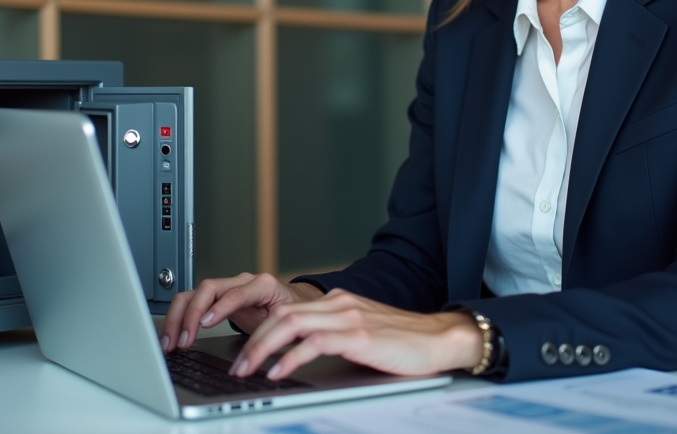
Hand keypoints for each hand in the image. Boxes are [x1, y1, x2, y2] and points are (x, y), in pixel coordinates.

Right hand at [159, 272, 322, 352]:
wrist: (293, 304)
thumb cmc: (292, 313)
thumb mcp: (288, 323)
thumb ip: (275, 332)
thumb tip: (260, 353)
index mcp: (263, 285)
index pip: (237, 293)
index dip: (220, 308)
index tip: (205, 324)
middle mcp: (241, 282)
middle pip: (208, 289)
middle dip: (191, 314)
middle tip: (182, 341)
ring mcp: (227, 288)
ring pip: (194, 293)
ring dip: (178, 317)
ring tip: (171, 343)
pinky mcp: (216, 297)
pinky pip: (192, 302)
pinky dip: (179, 318)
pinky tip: (173, 336)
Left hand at [228, 289, 484, 380]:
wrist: (440, 339)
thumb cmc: (405, 344)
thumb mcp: (362, 335)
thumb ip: (335, 336)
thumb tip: (303, 354)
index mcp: (338, 303)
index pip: (288, 311)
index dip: (261, 330)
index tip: (244, 352)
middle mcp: (340, 304)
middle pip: (282, 314)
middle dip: (253, 340)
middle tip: (236, 364)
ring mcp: (349, 317)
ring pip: (291, 324)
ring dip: (262, 348)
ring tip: (247, 369)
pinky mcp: (359, 336)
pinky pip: (314, 342)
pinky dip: (290, 357)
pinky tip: (278, 372)